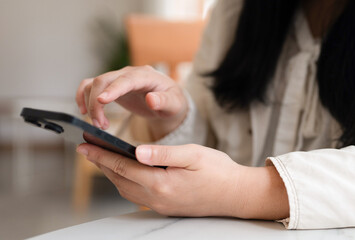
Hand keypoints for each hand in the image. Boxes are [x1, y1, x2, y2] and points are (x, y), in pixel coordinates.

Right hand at [75, 66, 187, 138]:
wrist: (168, 100)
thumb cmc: (172, 101)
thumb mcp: (173, 103)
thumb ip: (164, 101)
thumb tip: (151, 99)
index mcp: (146, 76)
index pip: (126, 80)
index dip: (113, 89)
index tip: (101, 100)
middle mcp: (129, 74)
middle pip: (103, 81)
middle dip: (96, 104)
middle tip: (100, 126)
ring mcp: (118, 79)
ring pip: (93, 84)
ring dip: (90, 104)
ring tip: (99, 124)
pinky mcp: (110, 86)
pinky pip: (90, 86)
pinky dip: (83, 97)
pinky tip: (85, 112)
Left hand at [76, 143, 289, 218]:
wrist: (237, 195)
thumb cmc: (218, 172)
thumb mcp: (193, 155)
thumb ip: (163, 153)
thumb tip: (137, 151)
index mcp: (162, 184)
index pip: (123, 167)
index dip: (101, 155)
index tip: (84, 146)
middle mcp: (157, 198)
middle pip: (120, 179)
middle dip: (101, 164)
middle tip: (87, 150)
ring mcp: (161, 205)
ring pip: (126, 189)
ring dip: (112, 174)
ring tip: (103, 159)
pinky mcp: (166, 206)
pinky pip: (137, 195)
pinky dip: (125, 182)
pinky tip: (126, 173)